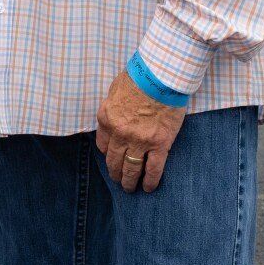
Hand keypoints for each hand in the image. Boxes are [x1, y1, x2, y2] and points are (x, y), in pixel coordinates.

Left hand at [94, 69, 187, 193]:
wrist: (160, 75)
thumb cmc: (139, 77)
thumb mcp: (115, 90)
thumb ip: (112, 107)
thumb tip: (114, 117)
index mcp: (107, 118)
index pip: (103, 144)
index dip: (108, 153)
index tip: (112, 157)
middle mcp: (120, 133)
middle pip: (114, 160)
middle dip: (115, 172)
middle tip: (118, 179)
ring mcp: (139, 140)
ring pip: (131, 168)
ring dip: (129, 181)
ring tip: (130, 188)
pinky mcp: (159, 144)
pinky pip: (153, 168)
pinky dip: (150, 181)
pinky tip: (148, 188)